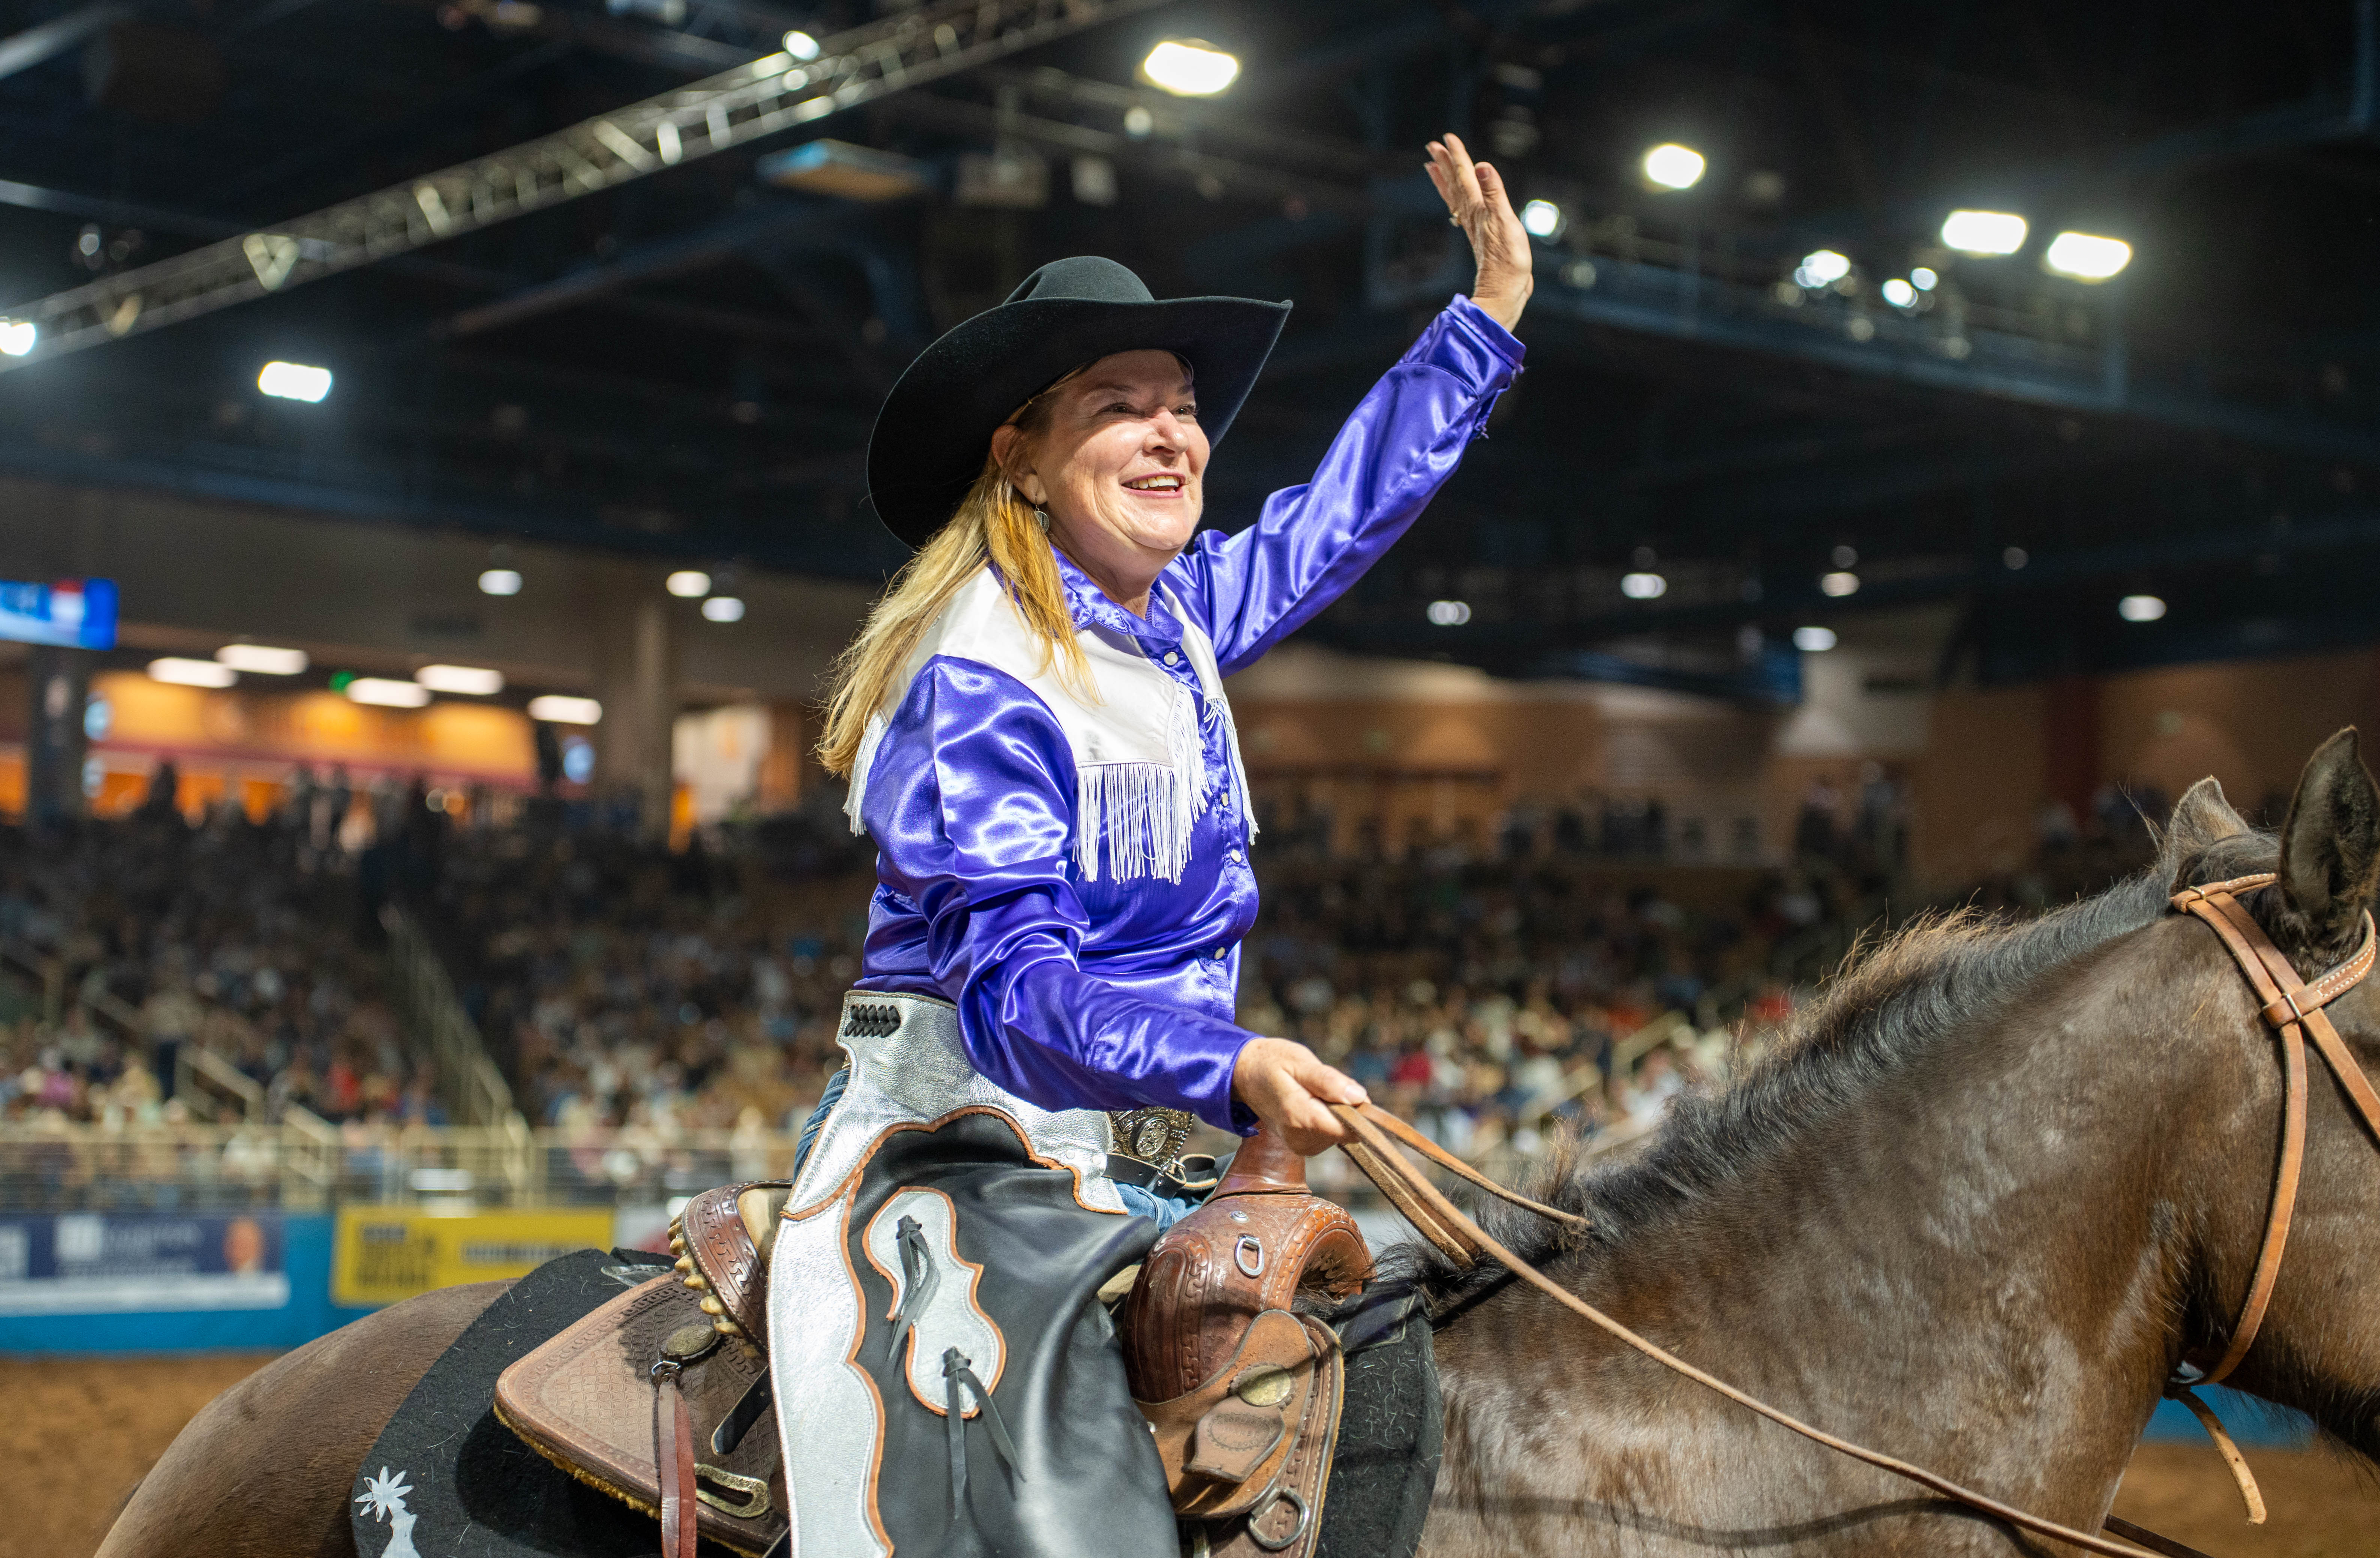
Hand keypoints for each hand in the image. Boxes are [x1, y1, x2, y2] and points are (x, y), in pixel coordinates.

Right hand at [1231, 1037, 1368, 1155]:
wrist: (1244, 1074)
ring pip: (1339, 1133)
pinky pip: (1329, 1134)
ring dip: (1334, 1112)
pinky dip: (1326, 1118)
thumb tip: (1359, 1098)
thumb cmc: (1271, 1062)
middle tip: (1322, 1085)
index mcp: (1300, 1118)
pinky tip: (1310, 1102)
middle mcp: (1300, 1139)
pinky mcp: (1301, 1146)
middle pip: (1346, 1131)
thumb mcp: (1300, 1061)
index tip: (1354, 1093)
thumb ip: (1329, 1081)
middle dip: (1344, 1107)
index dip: (1360, 1113)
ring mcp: (1299, 1146)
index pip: (1349, 1129)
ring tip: (1312, 1092)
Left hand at [1425, 131, 1532, 332]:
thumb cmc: (1507, 261)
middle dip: (1445, 163)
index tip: (1447, 137)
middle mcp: (1472, 215)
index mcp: (1478, 208)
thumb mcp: (1505, 222)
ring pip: (1455, 197)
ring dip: (1445, 180)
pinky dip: (1456, 199)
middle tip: (1433, 145)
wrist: (1504, 291)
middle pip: (1455, 184)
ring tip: (1433, 165)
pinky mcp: (1480, 236)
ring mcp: (1474, 226)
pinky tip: (1458, 198)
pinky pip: (1462, 210)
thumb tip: (1481, 166)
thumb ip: (1494, 193)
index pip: (1465, 176)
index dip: (1458, 156)